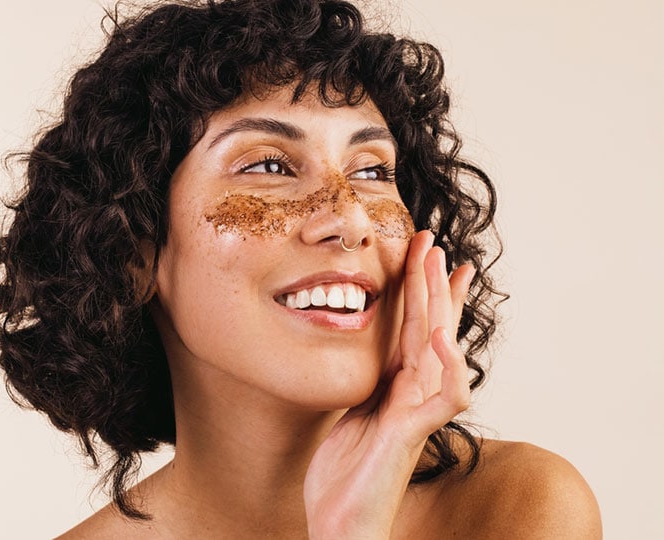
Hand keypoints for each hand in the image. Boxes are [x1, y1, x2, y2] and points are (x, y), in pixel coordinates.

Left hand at [303, 230, 473, 538]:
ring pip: (439, 349)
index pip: (413, 328)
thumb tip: (358, 355)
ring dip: (440, 306)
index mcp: (393, 385)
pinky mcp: (414, 433)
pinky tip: (438, 335)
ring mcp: (416, 411)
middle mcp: (411, 393)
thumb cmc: (343, 476)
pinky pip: (444, 396)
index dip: (421, 292)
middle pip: (429, 327)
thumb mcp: (348, 413)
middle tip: (433, 241)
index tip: (425, 255)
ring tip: (439, 266)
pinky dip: (447, 365)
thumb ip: (363, 384)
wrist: (342, 524)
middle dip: (432, 283)